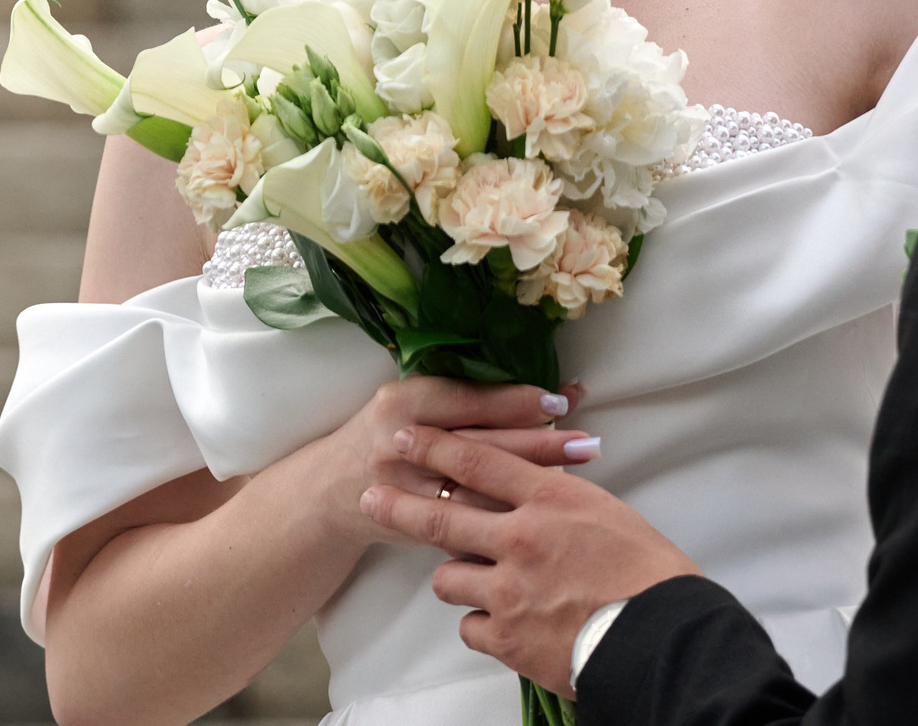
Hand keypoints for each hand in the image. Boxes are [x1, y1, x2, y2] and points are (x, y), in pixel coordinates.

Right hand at [317, 380, 591, 542]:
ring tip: (578, 477)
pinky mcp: (414, 527)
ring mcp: (407, 491)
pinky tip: (541, 514)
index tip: (560, 399)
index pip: (468, 399)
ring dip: (531, 482)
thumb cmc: (383, 436)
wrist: (330, 493)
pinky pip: (468, 525)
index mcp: (403, 403)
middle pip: (482, 444)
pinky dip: (506, 518)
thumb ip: (456, 398)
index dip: (515, 400)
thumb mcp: (407, 403)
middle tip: (586, 440)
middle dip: (539, 443)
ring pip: (479, 488)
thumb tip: (532, 390)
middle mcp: (402, 444)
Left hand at [359, 424, 703, 696]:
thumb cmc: (649, 575)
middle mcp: (521, 538)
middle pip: (441, 514)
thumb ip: (559, 496)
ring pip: (447, 576)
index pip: (478, 460)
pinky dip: (480, 623)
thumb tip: (535, 480)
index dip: (434, 445)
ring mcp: (509, 589)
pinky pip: (468, 625)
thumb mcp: (606, 513)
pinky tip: (499, 622)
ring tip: (470, 579)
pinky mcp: (507, 637)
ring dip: (455, 575)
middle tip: (371, 494)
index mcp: (550, 499)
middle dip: (399, 503)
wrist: (661, 640)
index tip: (405, 436)